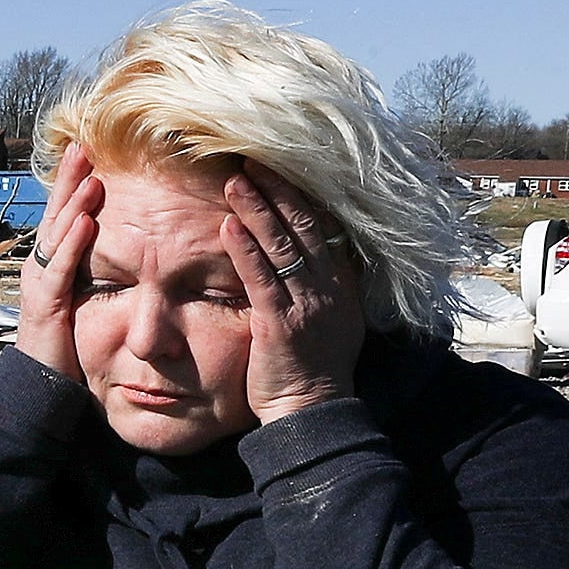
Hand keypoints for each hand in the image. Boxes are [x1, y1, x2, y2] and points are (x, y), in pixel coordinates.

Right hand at [16, 141, 101, 381]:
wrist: (42, 385)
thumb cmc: (66, 345)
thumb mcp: (85, 300)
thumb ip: (99, 273)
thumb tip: (123, 247)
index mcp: (53, 263)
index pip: (65, 215)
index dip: (76, 183)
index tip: (91, 152)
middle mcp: (42, 267)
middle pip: (56, 214)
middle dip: (70, 179)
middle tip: (85, 145)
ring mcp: (40, 283)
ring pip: (56, 234)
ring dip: (73, 203)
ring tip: (89, 173)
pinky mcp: (46, 304)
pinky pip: (59, 268)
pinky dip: (72, 243)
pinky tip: (86, 221)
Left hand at [220, 163, 365, 422]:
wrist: (312, 411)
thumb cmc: (313, 368)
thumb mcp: (329, 318)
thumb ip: (319, 285)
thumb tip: (309, 254)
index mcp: (340, 283)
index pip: (322, 226)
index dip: (300, 195)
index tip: (279, 165)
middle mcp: (329, 287)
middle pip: (303, 225)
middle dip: (278, 188)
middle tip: (252, 156)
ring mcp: (307, 304)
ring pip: (282, 245)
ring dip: (256, 208)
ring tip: (234, 178)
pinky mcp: (280, 323)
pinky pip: (261, 278)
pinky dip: (244, 248)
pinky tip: (227, 225)